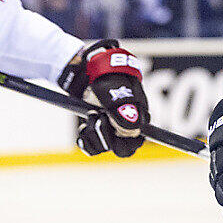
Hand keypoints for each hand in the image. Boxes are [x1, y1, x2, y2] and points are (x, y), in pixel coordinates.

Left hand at [60, 39, 148, 155]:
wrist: (91, 72)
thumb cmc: (110, 80)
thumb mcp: (118, 93)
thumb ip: (126, 111)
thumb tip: (133, 131)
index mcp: (138, 120)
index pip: (135, 143)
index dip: (122, 140)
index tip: (110, 123)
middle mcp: (125, 129)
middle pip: (120, 150)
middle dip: (105, 136)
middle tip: (98, 117)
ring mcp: (110, 130)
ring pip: (103, 148)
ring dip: (93, 134)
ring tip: (91, 114)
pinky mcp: (96, 131)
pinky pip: (91, 147)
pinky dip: (85, 140)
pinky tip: (83, 128)